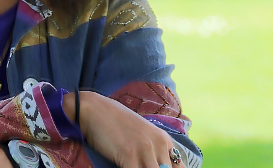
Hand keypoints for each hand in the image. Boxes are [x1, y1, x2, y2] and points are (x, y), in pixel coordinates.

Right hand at [69, 91, 185, 167]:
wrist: (93, 109)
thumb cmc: (114, 123)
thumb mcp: (141, 135)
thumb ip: (153, 151)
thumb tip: (162, 166)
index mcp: (163, 140)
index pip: (179, 167)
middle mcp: (158, 144)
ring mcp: (144, 150)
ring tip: (135, 167)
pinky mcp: (129, 155)